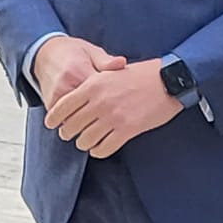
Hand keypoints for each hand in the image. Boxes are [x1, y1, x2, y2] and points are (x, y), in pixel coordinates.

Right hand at [33, 35, 125, 112]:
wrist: (46, 54)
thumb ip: (106, 61)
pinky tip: (90, 118)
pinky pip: (68, 120)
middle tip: (117, 112)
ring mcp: (56, 98)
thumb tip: (122, 63)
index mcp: (78, 71)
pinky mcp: (51, 106)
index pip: (101, 92)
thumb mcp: (92, 52)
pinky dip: (80, 122)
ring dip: (92, 120)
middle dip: (105, 113)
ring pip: (79, 119)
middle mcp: (65, 86)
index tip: (125, 100)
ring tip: (104, 115)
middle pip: (91, 110)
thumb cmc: (74, 53)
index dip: (116, 98)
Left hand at [44, 58, 182, 157]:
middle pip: (70, 126)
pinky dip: (99, 151)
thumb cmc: (143, 75)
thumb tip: (75, 99)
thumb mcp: (112, 72)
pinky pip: (104, 148)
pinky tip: (101, 147)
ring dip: (84, 143)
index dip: (54, 118)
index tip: (52, 124)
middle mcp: (99, 102)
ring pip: (85, 140)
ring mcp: (113, 117)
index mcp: (93, 85)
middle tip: (72, 134)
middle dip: (68, 133)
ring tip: (88, 141)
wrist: (170, 81)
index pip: (62, 106)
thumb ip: (93, 85)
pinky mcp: (127, 130)